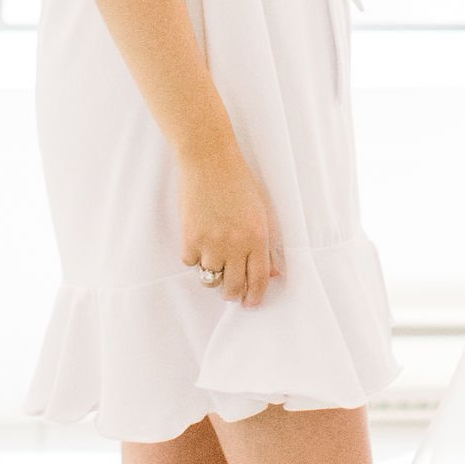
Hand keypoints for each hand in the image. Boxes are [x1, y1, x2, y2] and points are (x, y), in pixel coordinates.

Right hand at [181, 139, 282, 308]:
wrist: (209, 160)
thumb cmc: (239, 181)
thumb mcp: (262, 211)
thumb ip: (267, 245)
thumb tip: (274, 274)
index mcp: (257, 237)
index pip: (259, 279)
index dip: (255, 296)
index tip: (250, 303)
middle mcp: (235, 245)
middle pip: (233, 287)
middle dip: (233, 293)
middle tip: (231, 290)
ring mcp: (211, 244)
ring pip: (211, 279)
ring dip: (213, 274)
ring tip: (214, 259)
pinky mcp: (190, 239)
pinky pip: (191, 263)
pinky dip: (195, 257)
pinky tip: (200, 241)